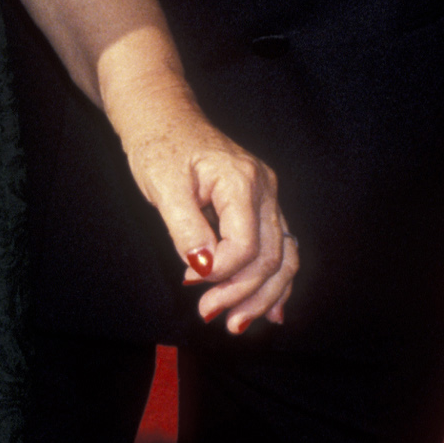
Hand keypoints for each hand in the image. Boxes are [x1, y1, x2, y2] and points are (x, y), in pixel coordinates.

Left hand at [117, 78, 296, 333]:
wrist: (165, 119)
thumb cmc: (160, 147)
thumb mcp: (163, 186)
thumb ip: (185, 228)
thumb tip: (205, 268)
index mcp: (241, 181)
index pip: (246, 245)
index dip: (222, 274)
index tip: (188, 283)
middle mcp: (265, 189)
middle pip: (271, 256)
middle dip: (242, 292)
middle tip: (209, 315)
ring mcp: (269, 197)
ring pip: (283, 256)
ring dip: (263, 294)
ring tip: (238, 323)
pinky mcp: (263, 205)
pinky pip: (280, 248)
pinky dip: (275, 280)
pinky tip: (270, 309)